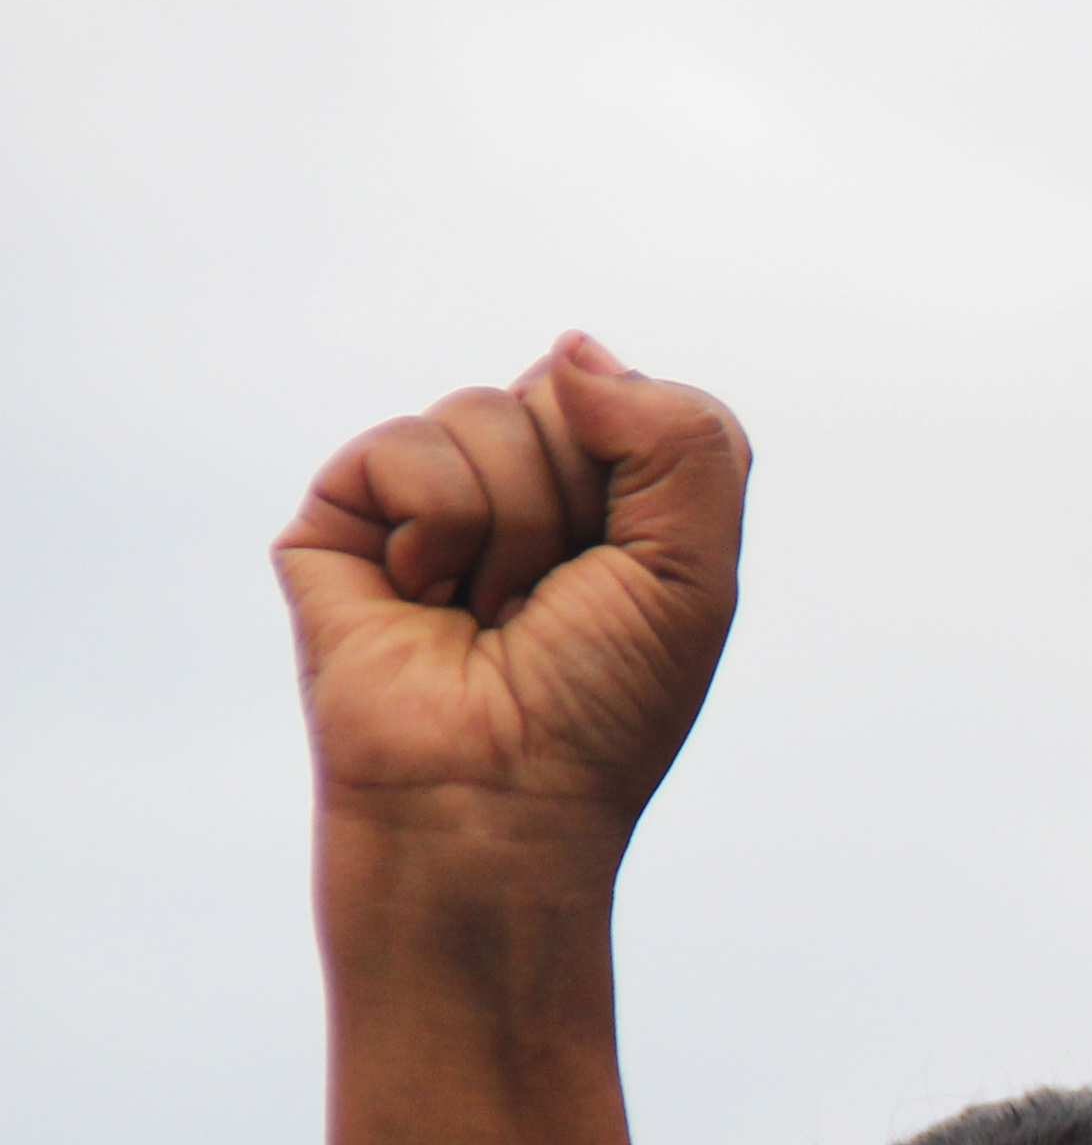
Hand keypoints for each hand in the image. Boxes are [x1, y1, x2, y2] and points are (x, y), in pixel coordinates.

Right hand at [277, 334, 748, 871]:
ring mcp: (425, 498)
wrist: (498, 796)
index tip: (628, 576)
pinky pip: (404, 445)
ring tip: (489, 613)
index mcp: (608, 498)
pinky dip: (436, 527)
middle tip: (552, 601)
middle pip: (559, 393)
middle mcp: (517, 487)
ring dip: (511, 527)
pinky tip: (424, 599)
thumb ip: (682, 439)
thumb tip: (571, 348)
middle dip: (575, 501)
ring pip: (482, 411)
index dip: (642, 481)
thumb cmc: (603, 702)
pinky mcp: (342, 514)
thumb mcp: (695, 570)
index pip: (633, 402)